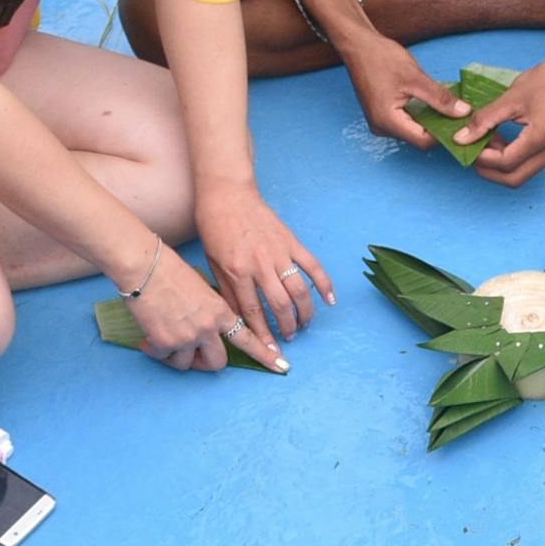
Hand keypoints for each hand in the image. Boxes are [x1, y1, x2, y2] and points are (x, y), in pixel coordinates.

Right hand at [129, 243, 281, 372]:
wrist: (145, 266)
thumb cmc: (169, 272)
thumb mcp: (202, 289)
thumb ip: (211, 311)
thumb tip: (208, 332)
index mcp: (221, 311)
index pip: (247, 337)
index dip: (265, 355)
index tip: (282, 366)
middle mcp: (209, 326)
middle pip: (217, 362)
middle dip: (205, 363)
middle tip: (192, 356)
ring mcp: (189, 336)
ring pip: (187, 364)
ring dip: (176, 357)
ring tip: (164, 339)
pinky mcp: (167, 342)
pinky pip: (165, 357)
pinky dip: (155, 350)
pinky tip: (149, 338)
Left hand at [195, 182, 333, 351]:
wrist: (227, 194)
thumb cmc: (215, 229)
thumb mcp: (214, 264)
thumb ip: (228, 291)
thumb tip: (241, 320)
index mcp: (237, 272)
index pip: (253, 312)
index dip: (263, 334)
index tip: (271, 351)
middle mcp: (260, 264)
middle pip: (280, 305)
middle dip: (287, 326)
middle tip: (290, 337)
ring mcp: (279, 252)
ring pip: (299, 290)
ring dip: (305, 312)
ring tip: (304, 324)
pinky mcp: (291, 241)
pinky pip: (312, 266)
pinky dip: (324, 284)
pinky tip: (330, 300)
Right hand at [338, 30, 468, 148]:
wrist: (358, 46)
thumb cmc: (381, 58)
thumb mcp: (416, 78)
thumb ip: (440, 97)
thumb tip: (464, 112)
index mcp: (387, 122)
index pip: (423, 140)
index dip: (444, 133)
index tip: (461, 120)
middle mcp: (382, 128)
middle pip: (419, 136)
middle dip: (439, 124)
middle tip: (458, 111)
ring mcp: (381, 122)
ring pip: (414, 128)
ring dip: (431, 118)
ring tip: (447, 104)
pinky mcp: (382, 115)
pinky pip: (406, 120)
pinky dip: (421, 112)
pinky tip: (432, 101)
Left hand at [461, 63, 544, 188]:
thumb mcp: (511, 98)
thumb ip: (485, 120)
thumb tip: (462, 138)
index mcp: (543, 136)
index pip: (506, 162)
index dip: (484, 158)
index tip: (469, 145)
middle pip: (514, 179)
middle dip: (490, 171)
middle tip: (474, 153)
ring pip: (522, 175)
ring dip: (501, 166)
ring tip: (488, 144)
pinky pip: (531, 166)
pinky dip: (513, 160)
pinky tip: (503, 143)